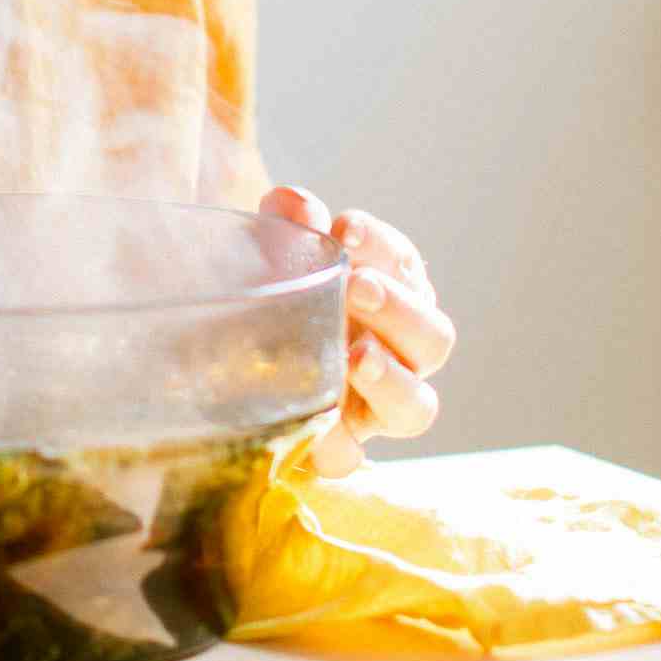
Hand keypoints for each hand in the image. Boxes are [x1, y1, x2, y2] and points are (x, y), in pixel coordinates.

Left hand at [258, 185, 454, 477]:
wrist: (227, 364)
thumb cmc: (271, 301)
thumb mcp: (276, 259)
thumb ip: (289, 230)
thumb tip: (291, 203)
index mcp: (391, 297)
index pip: (405, 267)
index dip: (383, 247)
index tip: (345, 228)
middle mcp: (399, 354)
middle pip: (433, 338)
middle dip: (400, 311)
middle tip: (358, 287)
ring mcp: (376, 406)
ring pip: (415, 406)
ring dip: (390, 379)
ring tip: (357, 357)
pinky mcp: (340, 448)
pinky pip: (351, 458)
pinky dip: (338, 446)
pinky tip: (318, 431)